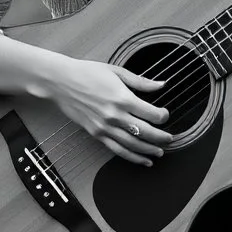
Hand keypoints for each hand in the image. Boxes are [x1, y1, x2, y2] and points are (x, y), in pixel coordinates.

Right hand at [44, 58, 172, 166]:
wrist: (61, 82)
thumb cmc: (87, 73)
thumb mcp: (117, 72)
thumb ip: (141, 81)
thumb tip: (161, 85)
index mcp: (122, 98)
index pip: (151, 114)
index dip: (163, 116)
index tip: (166, 115)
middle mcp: (115, 115)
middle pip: (145, 132)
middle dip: (161, 138)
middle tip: (169, 139)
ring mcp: (105, 127)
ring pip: (133, 145)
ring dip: (149, 151)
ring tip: (159, 152)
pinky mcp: (96, 134)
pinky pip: (117, 149)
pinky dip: (132, 157)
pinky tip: (142, 160)